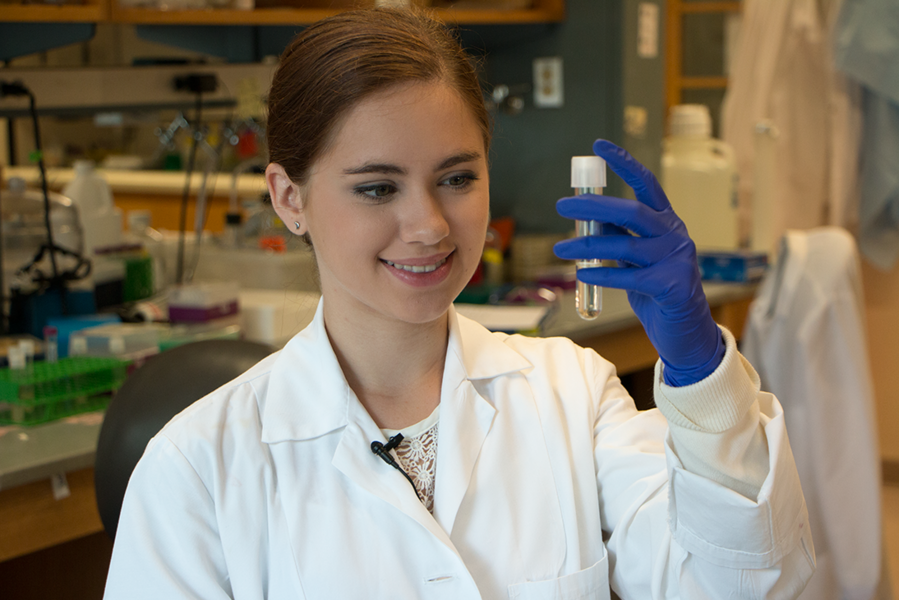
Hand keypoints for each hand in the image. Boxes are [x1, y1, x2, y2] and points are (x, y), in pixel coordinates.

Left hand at [554, 139, 723, 385]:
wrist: (685, 332)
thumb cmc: (656, 291)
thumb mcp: (636, 258)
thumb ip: (619, 235)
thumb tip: (589, 215)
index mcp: (666, 222)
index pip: (646, 183)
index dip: (624, 163)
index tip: (598, 146)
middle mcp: (675, 235)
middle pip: (632, 211)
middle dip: (594, 206)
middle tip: (562, 206)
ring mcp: (677, 259)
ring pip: (625, 245)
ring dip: (587, 247)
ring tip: (559, 249)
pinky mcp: (672, 286)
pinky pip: (629, 276)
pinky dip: (602, 274)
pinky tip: (581, 275)